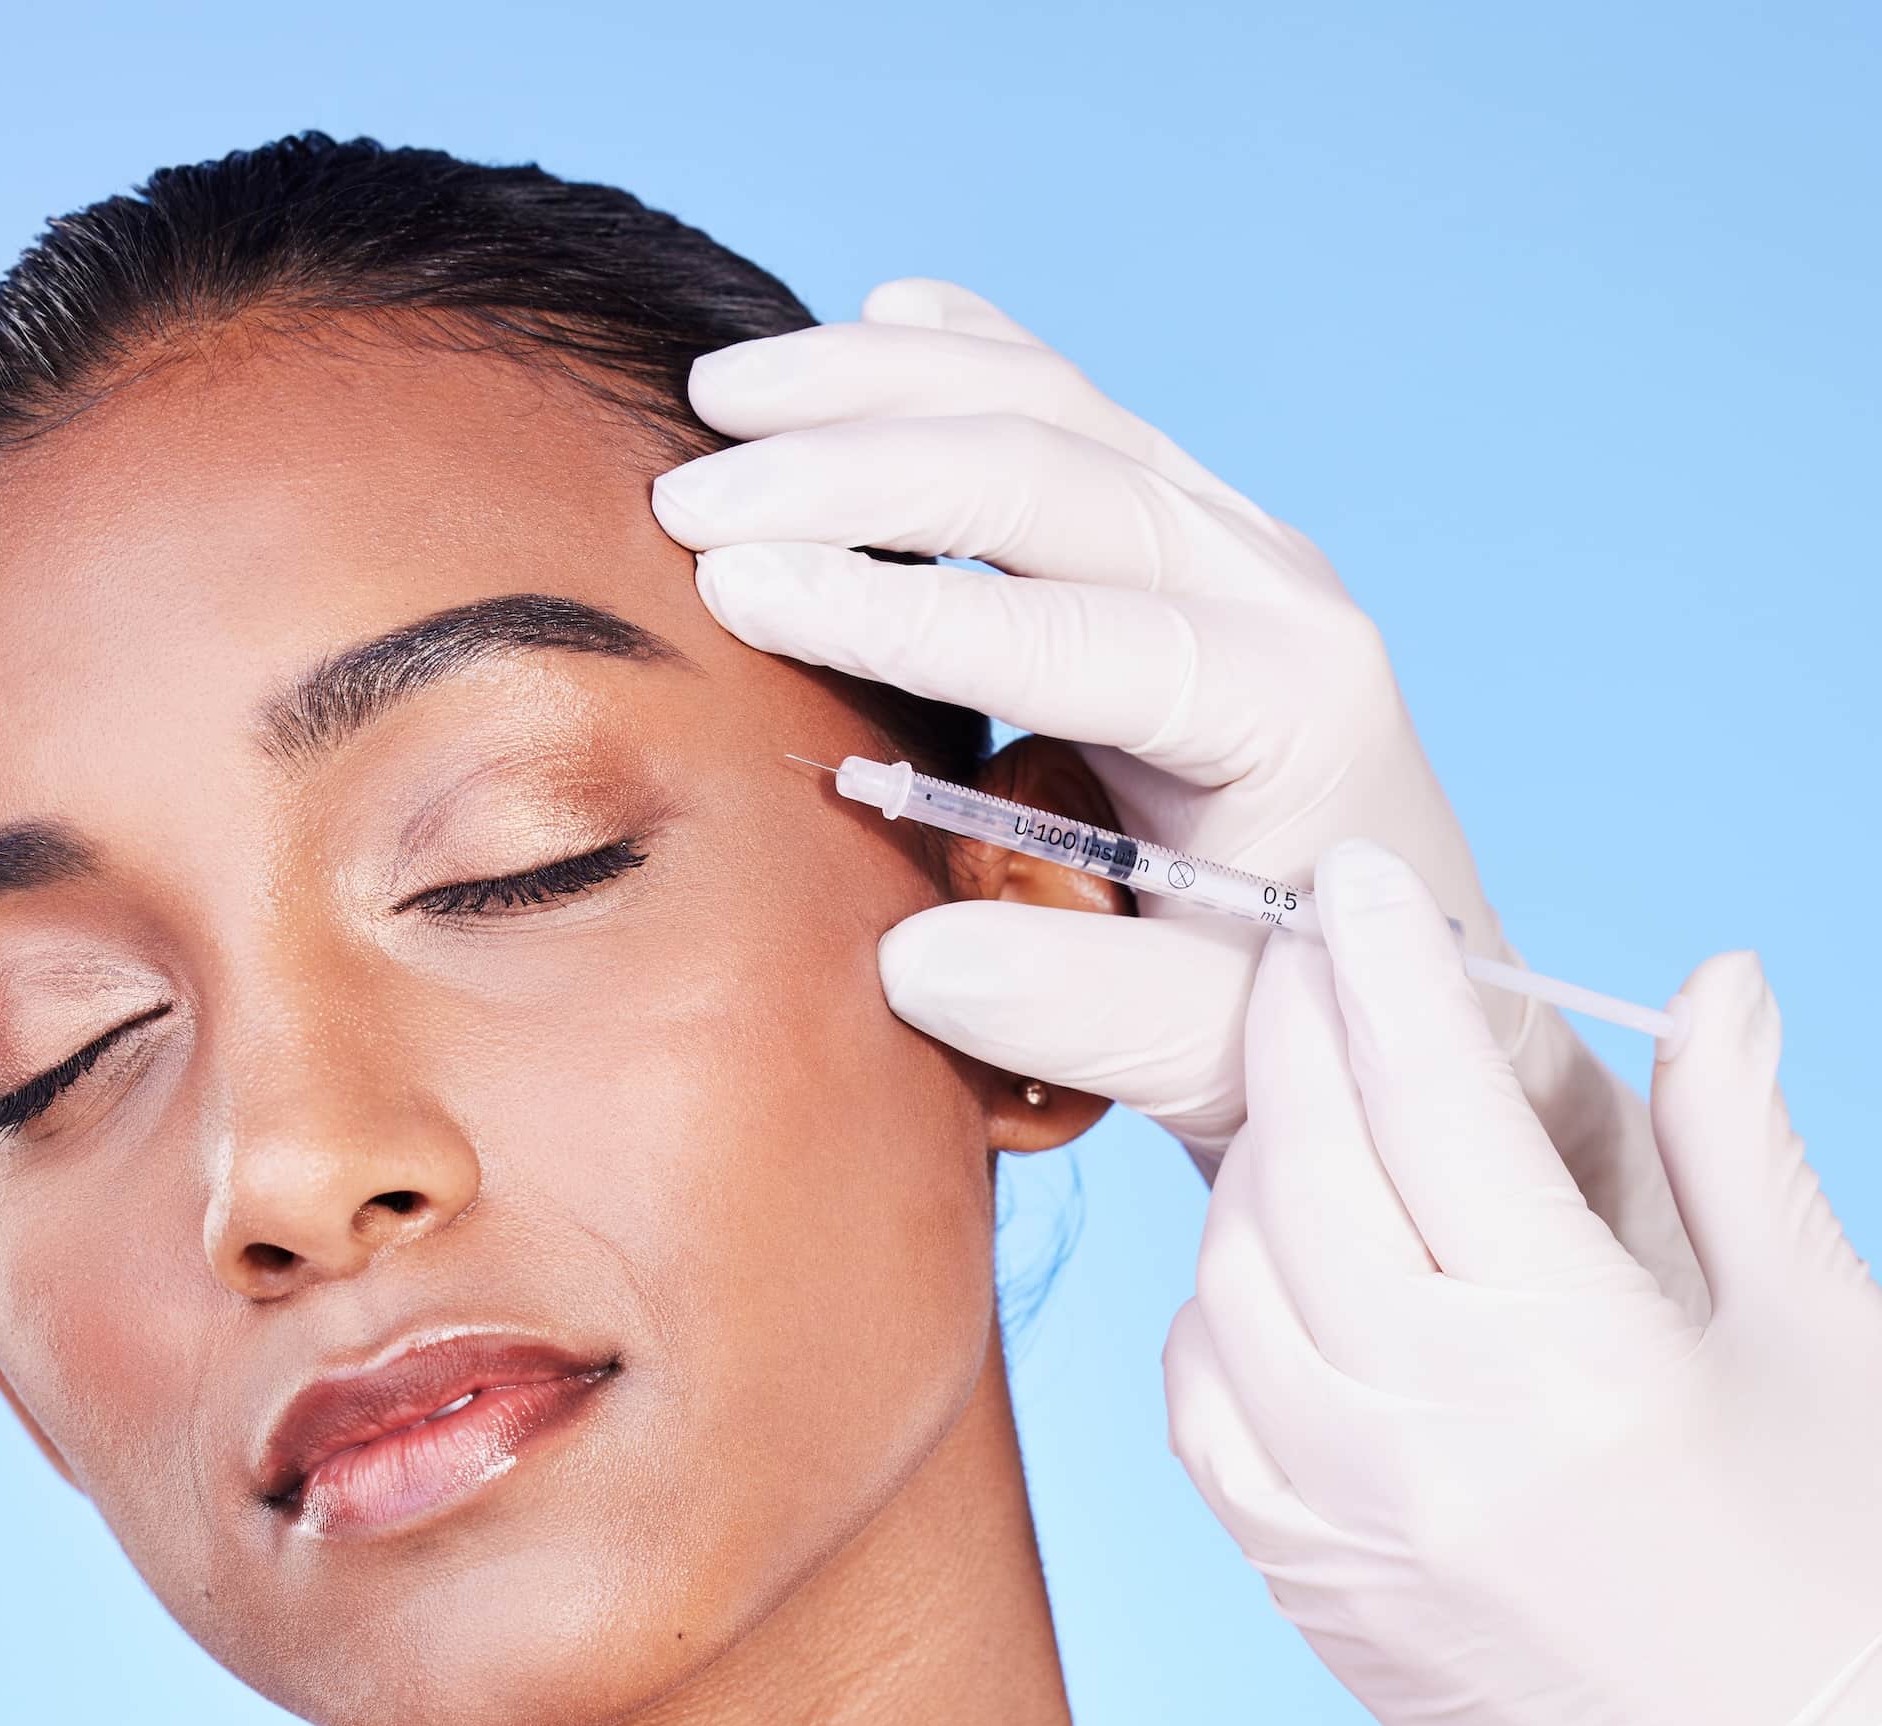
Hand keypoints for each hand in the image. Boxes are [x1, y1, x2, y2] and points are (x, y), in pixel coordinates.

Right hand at [650, 278, 1689, 1292]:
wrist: (1397, 975)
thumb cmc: (1298, 1016)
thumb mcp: (1205, 1049)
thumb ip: (1078, 1011)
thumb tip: (912, 964)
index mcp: (1282, 708)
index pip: (1068, 630)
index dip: (892, 609)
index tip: (735, 586)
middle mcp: (1269, 588)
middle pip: (1049, 474)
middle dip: (853, 470)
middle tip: (689, 493)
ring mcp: (1232, 544)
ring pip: (1053, 410)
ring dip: (882, 387)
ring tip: (725, 394)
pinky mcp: (1190, 539)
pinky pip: (1076, 414)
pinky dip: (968, 358)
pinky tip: (882, 315)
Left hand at [1166, 836, 1881, 1725]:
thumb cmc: (1838, 1572)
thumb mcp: (1820, 1340)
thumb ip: (1735, 1146)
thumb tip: (1710, 978)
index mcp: (1578, 1345)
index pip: (1435, 1094)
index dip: (1384, 962)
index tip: (1349, 879)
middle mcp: (1432, 1423)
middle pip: (1304, 1160)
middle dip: (1293, 1025)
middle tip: (1300, 948)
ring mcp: (1344, 1510)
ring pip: (1228, 1270)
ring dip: (1250, 1160)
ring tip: (1303, 1102)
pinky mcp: (1299, 1579)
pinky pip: (1199, 1399)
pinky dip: (1216, 1303)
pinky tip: (1272, 1262)